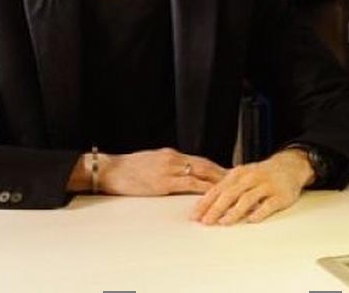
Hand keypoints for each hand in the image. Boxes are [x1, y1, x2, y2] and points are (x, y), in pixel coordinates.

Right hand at [98, 147, 225, 195]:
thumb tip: (180, 173)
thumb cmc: (127, 169)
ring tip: (231, 187)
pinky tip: (212, 194)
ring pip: (200, 174)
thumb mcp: (151, 162)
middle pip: (205, 165)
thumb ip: (167, 166)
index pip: (199, 160)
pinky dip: (203, 188)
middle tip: (238, 179)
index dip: (215, 166)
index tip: (228, 171)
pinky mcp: (163, 182)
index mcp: (170, 154)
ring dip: (217, 181)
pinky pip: (188, 185)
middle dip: (222, 172)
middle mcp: (173, 159)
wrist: (110, 170)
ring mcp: (169, 170)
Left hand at [190, 149, 313, 224]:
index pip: (218, 189)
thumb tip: (206, 206)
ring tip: (224, 222)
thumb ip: (227, 189)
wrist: (289, 166)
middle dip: (216, 208)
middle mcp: (251, 178)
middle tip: (206, 221)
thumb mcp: (242, 177)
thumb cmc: (260, 175)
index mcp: (238, 174)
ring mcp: (266, 186)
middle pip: (230, 194)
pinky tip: (251, 220)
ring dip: (234, 211)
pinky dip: (259, 212)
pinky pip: (268, 204)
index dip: (205, 202)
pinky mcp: (280, 195)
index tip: (195, 215)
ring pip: (248, 199)